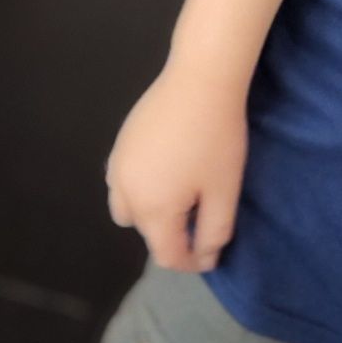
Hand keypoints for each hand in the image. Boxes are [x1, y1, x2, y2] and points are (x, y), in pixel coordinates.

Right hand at [104, 63, 248, 271]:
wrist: (199, 81)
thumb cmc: (216, 138)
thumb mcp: (224, 190)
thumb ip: (214, 230)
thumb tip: (205, 256)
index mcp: (153, 210)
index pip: (167, 255)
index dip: (192, 262)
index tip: (212, 253)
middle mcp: (125, 193)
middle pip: (146, 233)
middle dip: (171, 235)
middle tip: (201, 218)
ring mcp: (117, 167)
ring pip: (125, 210)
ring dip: (149, 214)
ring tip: (179, 196)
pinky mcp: (119, 145)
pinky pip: (120, 182)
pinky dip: (138, 188)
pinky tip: (164, 170)